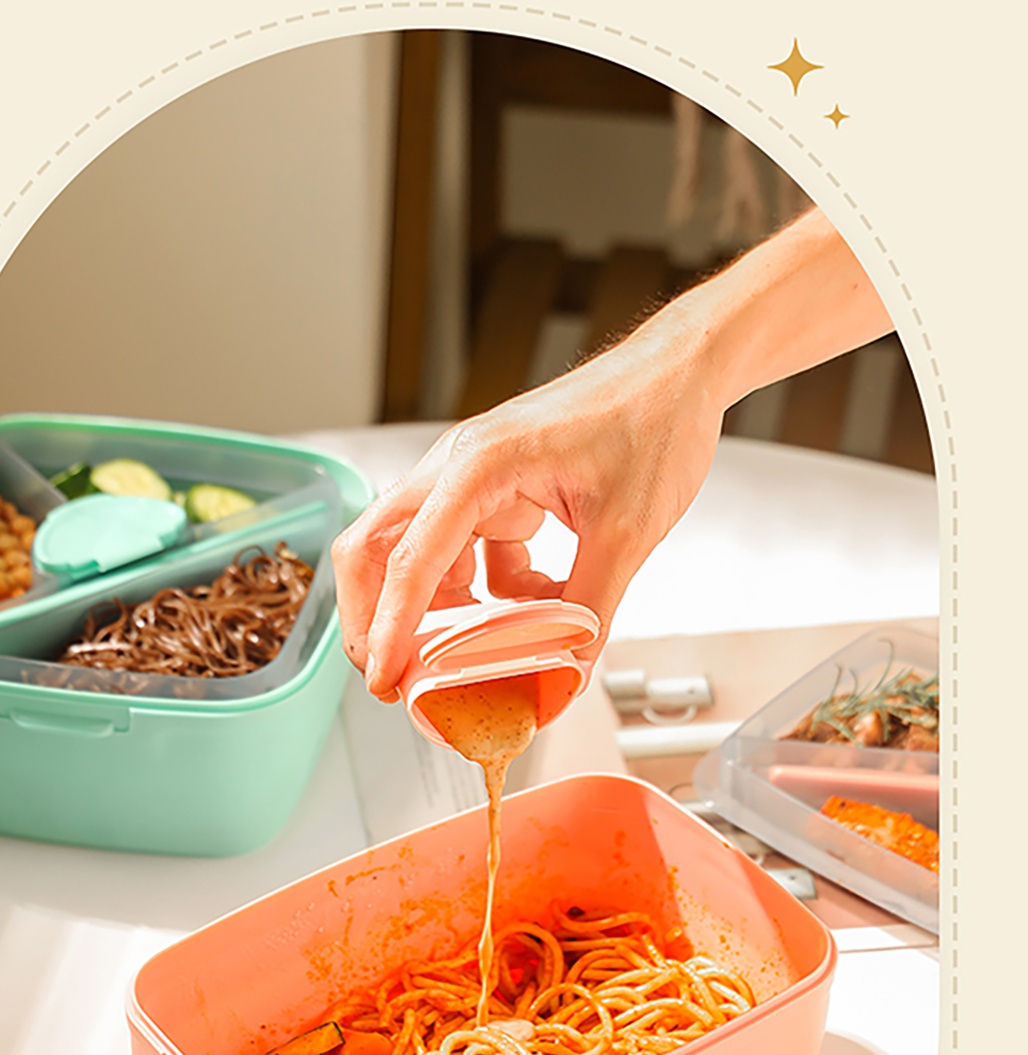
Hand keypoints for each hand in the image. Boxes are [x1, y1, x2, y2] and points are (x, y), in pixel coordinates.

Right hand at [332, 309, 724, 698]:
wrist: (680, 375)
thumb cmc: (653, 419)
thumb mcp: (628, 531)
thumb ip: (592, 608)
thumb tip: (567, 670)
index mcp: (479, 466)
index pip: (409, 558)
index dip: (390, 627)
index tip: (384, 679)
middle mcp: (460, 467)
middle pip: (377, 547)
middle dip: (375, 615)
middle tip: (392, 675)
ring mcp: (474, 478)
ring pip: (422, 554)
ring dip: (439, 608)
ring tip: (470, 656)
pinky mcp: (498, 490)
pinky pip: (470, 553)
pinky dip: (490, 591)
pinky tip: (535, 603)